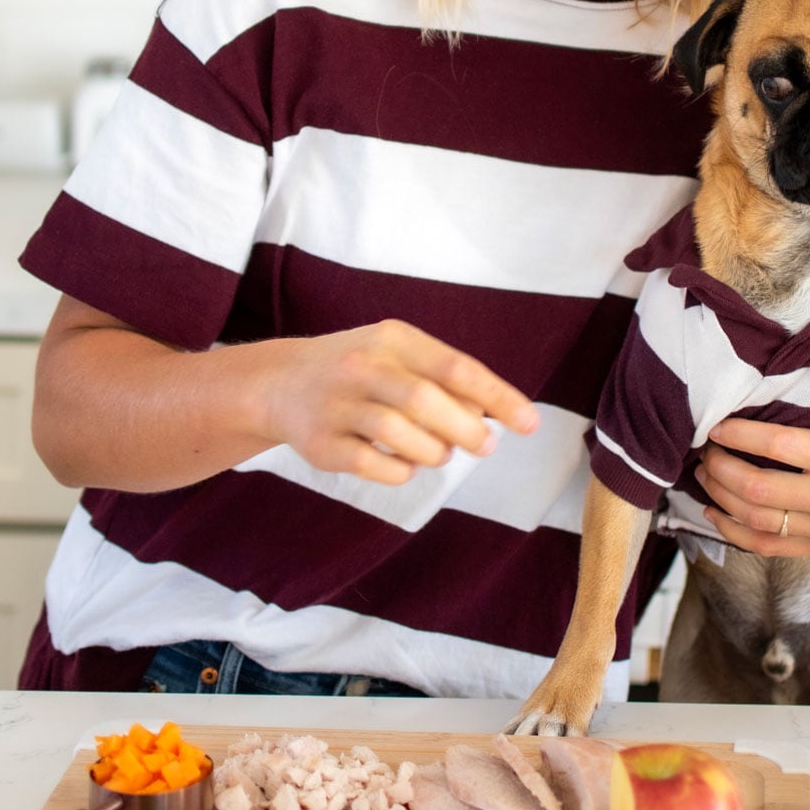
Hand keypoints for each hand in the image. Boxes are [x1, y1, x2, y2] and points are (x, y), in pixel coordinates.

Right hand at [261, 319, 538, 486]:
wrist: (280, 382)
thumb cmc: (360, 370)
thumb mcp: (399, 355)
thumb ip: (444, 378)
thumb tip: (496, 413)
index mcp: (392, 338)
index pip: (455, 366)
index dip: (497, 397)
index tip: (529, 423)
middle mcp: (362, 366)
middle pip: (425, 400)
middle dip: (465, 429)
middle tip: (485, 446)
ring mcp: (337, 405)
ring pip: (398, 434)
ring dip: (433, 451)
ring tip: (440, 453)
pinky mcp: (320, 444)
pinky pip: (372, 465)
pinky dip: (401, 471)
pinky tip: (406, 465)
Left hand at [695, 403, 809, 556]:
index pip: (780, 447)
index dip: (740, 435)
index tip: (717, 425)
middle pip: (758, 488)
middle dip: (721, 467)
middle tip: (704, 449)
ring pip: (756, 520)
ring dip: (720, 496)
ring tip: (704, 473)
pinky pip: (766, 547)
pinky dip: (732, 531)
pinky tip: (713, 511)